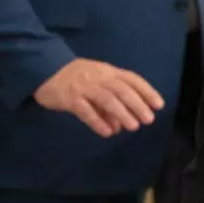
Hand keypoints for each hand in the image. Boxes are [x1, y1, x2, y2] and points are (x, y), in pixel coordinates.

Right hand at [33, 58, 163, 136]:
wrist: (44, 69)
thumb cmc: (75, 77)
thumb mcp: (95, 82)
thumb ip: (109, 102)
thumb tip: (122, 124)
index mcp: (107, 71)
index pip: (131, 79)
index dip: (147, 91)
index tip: (159, 105)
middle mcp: (98, 77)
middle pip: (121, 90)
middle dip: (137, 104)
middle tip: (148, 120)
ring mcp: (83, 87)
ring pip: (106, 99)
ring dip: (122, 113)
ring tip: (133, 127)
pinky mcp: (69, 98)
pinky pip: (85, 111)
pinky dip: (97, 121)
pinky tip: (107, 132)